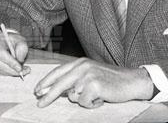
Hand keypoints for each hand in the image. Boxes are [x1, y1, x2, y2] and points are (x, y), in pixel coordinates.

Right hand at [0, 30, 29, 77]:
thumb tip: (20, 60)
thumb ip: (22, 48)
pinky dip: (7, 73)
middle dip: (12, 70)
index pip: (0, 53)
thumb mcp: (19, 39)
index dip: (10, 62)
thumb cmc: (11, 40)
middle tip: (23, 71)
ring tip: (20, 71)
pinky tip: (13, 70)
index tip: (20, 68)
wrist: (1, 40)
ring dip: (10, 72)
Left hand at [34, 58, 154, 108]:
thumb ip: (76, 78)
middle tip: (39, 103)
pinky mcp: (95, 85)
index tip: (37, 90)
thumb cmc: (110, 79)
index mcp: (79, 62)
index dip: (46, 81)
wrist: (130, 80)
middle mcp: (82, 66)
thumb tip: (60, 91)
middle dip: (48, 95)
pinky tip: (101, 98)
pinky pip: (84, 102)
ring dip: (83, 101)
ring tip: (96, 96)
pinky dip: (91, 104)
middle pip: (59, 83)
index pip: (58, 71)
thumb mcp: (90, 73)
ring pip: (73, 96)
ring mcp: (88, 75)